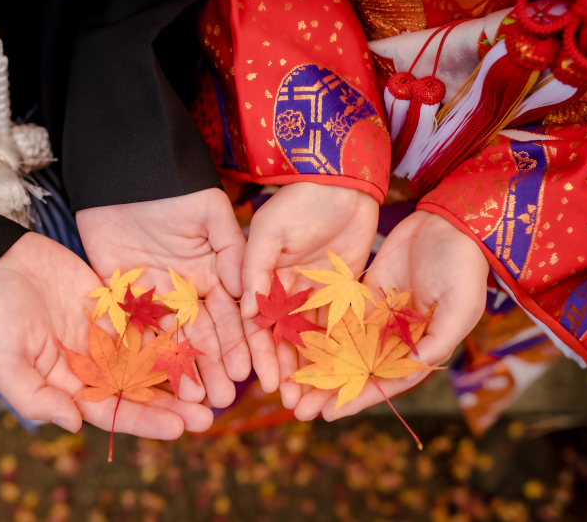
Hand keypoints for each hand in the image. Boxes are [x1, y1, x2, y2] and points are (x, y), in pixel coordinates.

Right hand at [0, 232, 212, 436]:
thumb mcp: (1, 360)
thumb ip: (34, 396)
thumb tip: (73, 424)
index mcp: (66, 386)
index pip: (110, 412)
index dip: (143, 421)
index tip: (178, 428)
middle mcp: (92, 366)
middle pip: (138, 392)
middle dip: (172, 405)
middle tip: (208, 416)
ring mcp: (106, 337)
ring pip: (149, 361)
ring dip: (179, 374)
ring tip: (215, 384)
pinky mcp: (116, 308)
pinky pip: (148, 325)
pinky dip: (172, 336)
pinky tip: (200, 343)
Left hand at [76, 188, 247, 407]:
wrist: (124, 174)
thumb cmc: (174, 188)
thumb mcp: (211, 214)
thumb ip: (232, 251)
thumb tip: (250, 294)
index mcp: (212, 273)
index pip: (231, 315)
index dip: (240, 344)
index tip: (249, 372)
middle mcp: (186, 291)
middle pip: (203, 336)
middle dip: (214, 368)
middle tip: (222, 401)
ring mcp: (154, 296)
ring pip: (171, 340)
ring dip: (183, 370)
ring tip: (194, 401)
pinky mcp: (121, 297)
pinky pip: (134, 330)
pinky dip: (145, 355)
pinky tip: (155, 381)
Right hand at [240, 182, 378, 404]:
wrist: (343, 183)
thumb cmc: (299, 201)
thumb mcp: (269, 230)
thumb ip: (255, 268)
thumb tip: (244, 312)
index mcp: (260, 279)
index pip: (254, 324)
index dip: (257, 353)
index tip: (260, 380)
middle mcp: (283, 292)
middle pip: (280, 340)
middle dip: (283, 371)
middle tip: (289, 402)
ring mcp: (312, 295)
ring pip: (308, 340)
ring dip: (308, 369)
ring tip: (312, 400)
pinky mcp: (340, 294)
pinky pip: (336, 327)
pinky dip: (335, 351)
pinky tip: (338, 375)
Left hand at [291, 210, 487, 420]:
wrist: (447, 224)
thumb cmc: (463, 266)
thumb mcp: (460, 305)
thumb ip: (440, 338)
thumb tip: (417, 364)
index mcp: (423, 347)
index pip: (387, 381)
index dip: (360, 398)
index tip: (331, 413)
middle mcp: (397, 338)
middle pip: (359, 371)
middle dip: (331, 390)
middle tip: (299, 409)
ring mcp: (379, 317)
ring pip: (344, 349)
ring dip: (320, 368)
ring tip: (291, 385)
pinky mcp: (363, 296)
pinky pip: (338, 319)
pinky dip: (319, 334)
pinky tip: (294, 346)